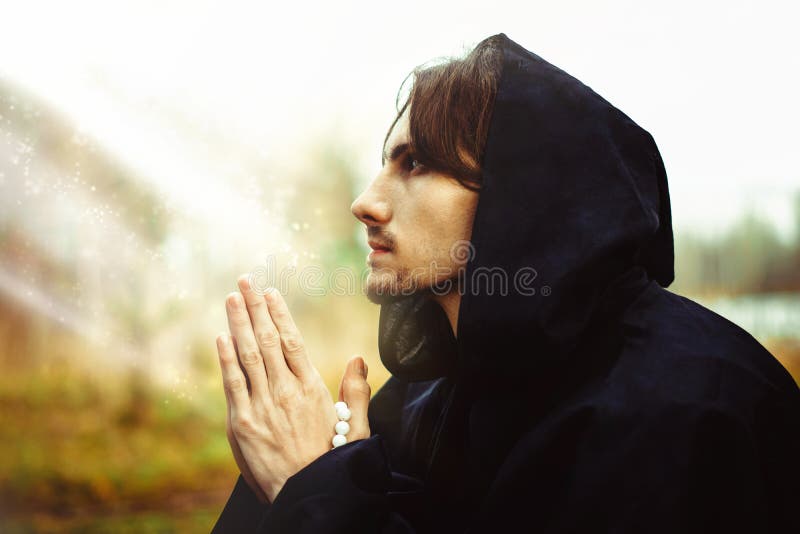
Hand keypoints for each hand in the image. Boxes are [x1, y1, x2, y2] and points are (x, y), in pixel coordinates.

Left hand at [215, 275, 370, 502]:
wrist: (307, 496)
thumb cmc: (331, 462)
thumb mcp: (355, 428)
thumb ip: (356, 392)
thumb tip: (357, 359)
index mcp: (311, 390)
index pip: (293, 342)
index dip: (280, 314)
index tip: (271, 292)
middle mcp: (285, 392)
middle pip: (267, 340)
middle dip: (255, 307)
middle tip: (245, 280)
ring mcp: (262, 406)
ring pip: (248, 355)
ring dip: (238, 323)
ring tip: (232, 297)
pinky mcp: (242, 424)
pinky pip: (233, 383)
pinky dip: (226, 358)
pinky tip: (221, 336)